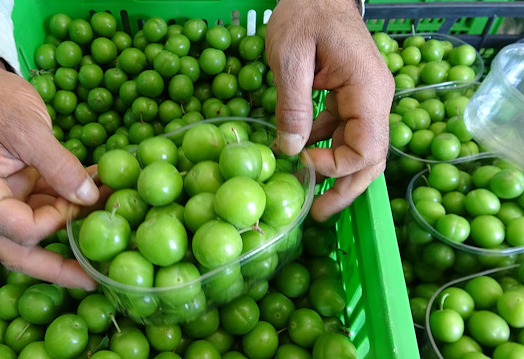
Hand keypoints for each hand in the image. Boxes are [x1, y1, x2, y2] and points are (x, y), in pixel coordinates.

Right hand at [0, 46, 100, 289]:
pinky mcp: (15, 191)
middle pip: (20, 252)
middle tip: (95, 279)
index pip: (19, 230)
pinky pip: (43, 209)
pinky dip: (68, 206)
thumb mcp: (26, 127)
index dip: (57, 222)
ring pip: (35, 234)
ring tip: (107, 223)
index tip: (83, 201)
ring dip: (70, 229)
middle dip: (58, 267)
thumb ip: (58, 165)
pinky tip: (95, 197)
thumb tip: (90, 198)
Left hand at [266, 0, 394, 221]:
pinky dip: (326, 149)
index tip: (302, 163)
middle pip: (371, 158)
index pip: (366, 148)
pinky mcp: (350, 97)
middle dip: (345, 189)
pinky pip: (344, 132)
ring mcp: (365, 99)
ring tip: (309, 196)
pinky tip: (303, 156)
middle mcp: (375, 100)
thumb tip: (290, 150)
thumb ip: (292, 106)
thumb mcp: (290, 58)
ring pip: (359, 149)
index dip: (336, 166)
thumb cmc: (305, 14)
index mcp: (367, 90)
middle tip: (318, 214)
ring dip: (335, 174)